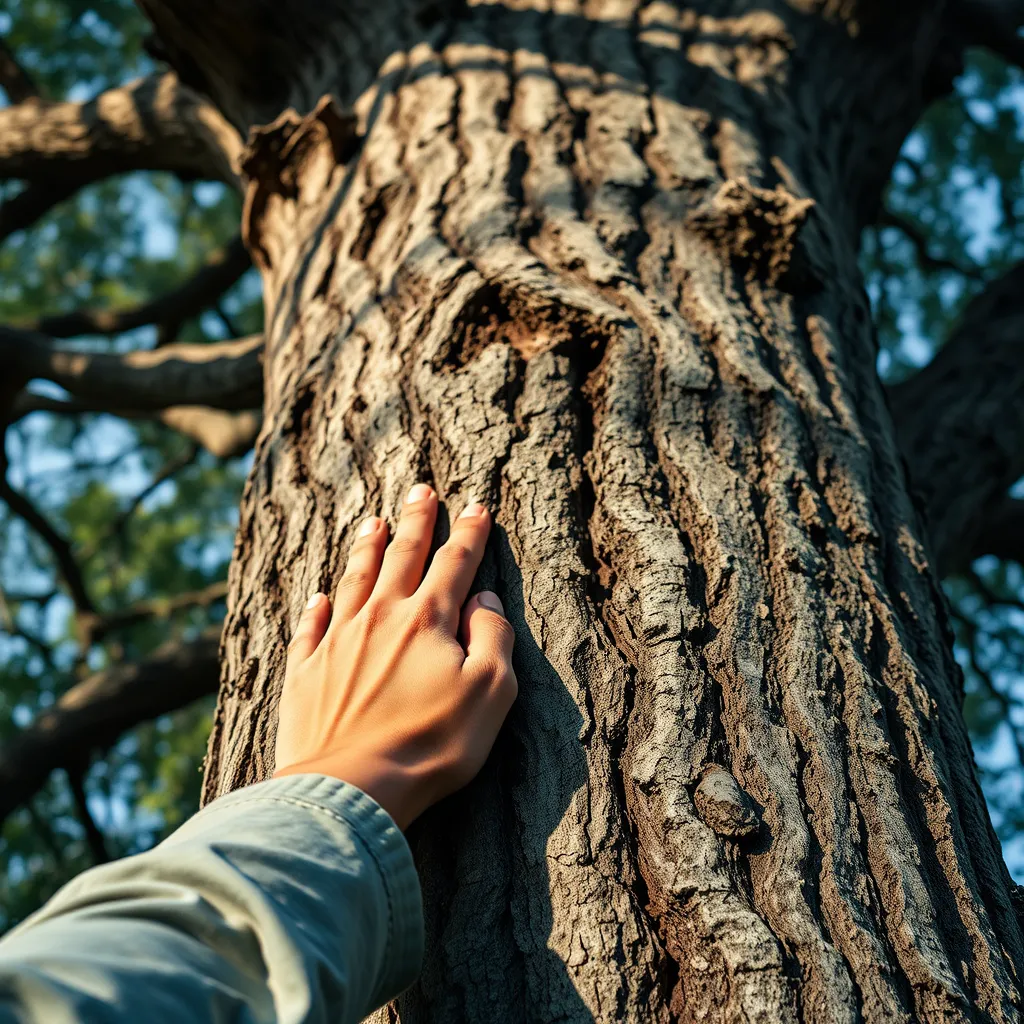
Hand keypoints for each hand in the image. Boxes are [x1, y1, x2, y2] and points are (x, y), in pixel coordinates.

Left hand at [273, 484, 516, 829]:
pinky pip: (310, 626)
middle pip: (402, 556)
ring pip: (354, 579)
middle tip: (420, 490)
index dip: (468, 533)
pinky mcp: (304, 672)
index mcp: (428, 620)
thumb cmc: (431, 746)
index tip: (476, 506)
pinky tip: (320, 595)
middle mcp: (380, 617)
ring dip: (367, 547)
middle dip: (416, 520)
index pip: (454, 563)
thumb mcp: (490, 694)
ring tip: (372, 521)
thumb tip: (483, 598)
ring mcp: (337, 641)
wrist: (351, 789)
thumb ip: (492, 637)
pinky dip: (317, 606)